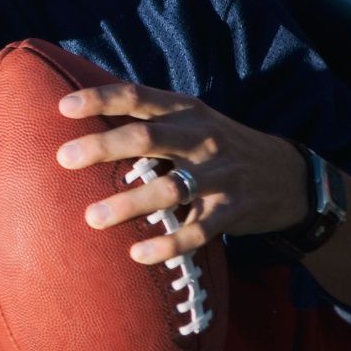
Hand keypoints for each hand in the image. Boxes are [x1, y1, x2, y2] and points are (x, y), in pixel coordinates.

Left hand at [56, 82, 306, 264]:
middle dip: (103, 146)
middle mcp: (200, 138)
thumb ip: (146, 115)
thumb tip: (78, 111)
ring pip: (169, 188)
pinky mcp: (232, 211)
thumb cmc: (215, 144)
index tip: (63, 107)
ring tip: (92, 218)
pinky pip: (198, 231)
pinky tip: (138, 254)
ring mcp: (219, 175)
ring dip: (128, 204)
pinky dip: (168, 244)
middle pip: (147, 137)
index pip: (137, 96)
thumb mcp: (190, 117)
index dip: (100, 99)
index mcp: (184, 110)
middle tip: (63, 159)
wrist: (287, 175)